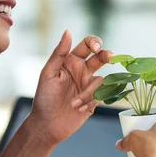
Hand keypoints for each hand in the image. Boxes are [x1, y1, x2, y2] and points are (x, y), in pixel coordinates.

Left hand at [27, 30, 112, 147]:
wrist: (47, 125)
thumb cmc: (44, 98)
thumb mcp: (48, 73)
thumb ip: (59, 53)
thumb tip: (68, 31)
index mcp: (70, 61)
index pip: (87, 45)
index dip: (95, 42)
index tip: (96, 48)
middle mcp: (82, 71)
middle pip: (101, 57)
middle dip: (107, 55)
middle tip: (111, 57)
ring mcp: (89, 85)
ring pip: (101, 80)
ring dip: (88, 92)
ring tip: (73, 103)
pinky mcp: (94, 99)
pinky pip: (101, 95)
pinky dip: (90, 102)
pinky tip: (78, 109)